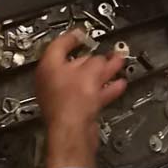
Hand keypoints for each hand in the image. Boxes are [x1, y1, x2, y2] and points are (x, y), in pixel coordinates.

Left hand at [36, 31, 126, 167]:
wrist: (74, 133)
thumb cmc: (71, 103)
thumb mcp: (89, 72)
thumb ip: (97, 61)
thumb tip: (101, 60)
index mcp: (49, 67)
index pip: (59, 45)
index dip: (72, 37)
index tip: (82, 34)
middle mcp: (53, 82)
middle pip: (75, 64)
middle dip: (95, 58)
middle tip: (108, 51)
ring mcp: (64, 97)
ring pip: (85, 80)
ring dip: (103, 72)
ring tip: (118, 64)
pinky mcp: (76, 110)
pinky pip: (91, 94)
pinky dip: (104, 89)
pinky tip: (118, 85)